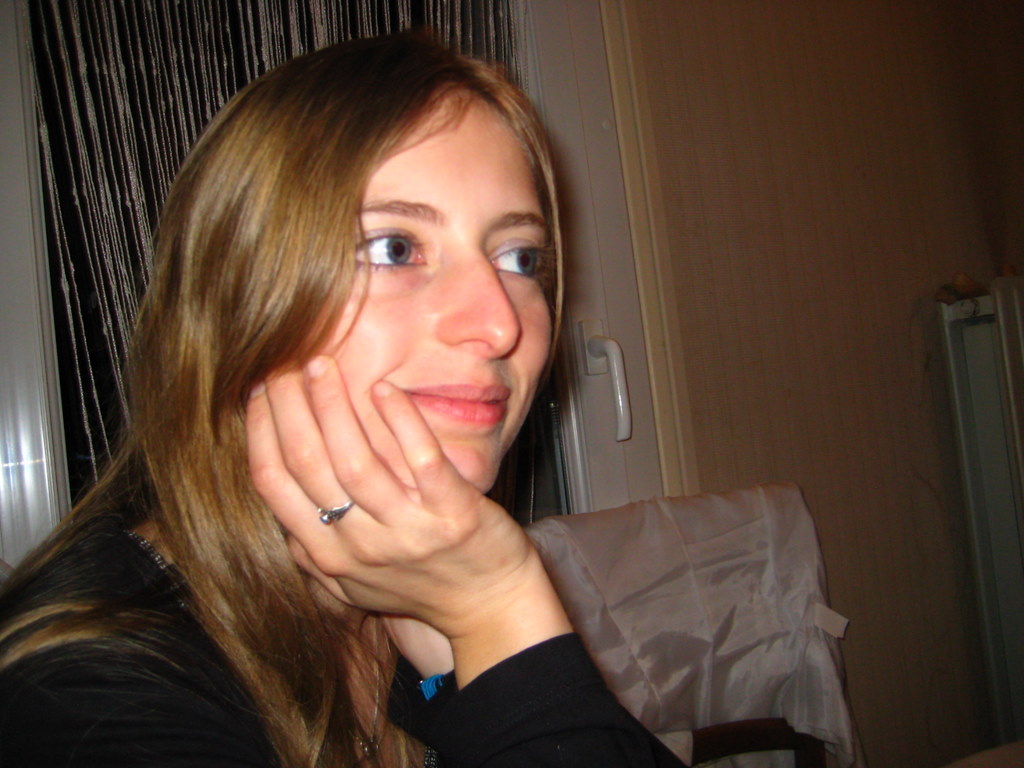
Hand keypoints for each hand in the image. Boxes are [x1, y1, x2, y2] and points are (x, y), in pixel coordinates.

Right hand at [246, 356, 570, 682]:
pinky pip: (421, 459)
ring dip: (334, 406)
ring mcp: (408, 531)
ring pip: (355, 460)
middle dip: (290, 406)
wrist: (490, 606)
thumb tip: (276, 488)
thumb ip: (312, 543)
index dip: (261, 429)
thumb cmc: (420, 583)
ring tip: (323, 365)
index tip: (260, 387)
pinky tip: (385, 388)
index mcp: (327, 556)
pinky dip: (400, 420)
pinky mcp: (454, 515)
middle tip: (287, 362)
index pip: (274, 484)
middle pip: (307, 465)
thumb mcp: (353, 579)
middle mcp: (360, 547)